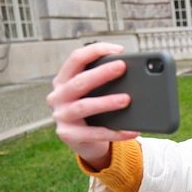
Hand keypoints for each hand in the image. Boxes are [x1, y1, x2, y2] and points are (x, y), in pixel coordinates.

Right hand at [46, 43, 139, 169]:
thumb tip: (134, 73)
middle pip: (79, 81)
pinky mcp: (68, 135)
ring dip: (106, 102)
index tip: (119, 50)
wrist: (84, 142)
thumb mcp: (94, 92)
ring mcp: (61, 116)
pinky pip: (94, 134)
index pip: (76, 58)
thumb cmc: (93, 110)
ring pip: (84, 106)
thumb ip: (104, 81)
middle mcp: (58, 96)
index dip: (96, 51)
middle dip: (102, 73)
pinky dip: (115, 132)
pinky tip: (133, 130)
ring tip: (127, 99)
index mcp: (63, 80)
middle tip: (122, 67)